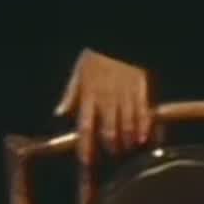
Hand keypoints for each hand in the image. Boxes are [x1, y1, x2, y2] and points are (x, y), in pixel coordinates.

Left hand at [55, 48, 150, 162]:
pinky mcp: (141, 88)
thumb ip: (70, 94)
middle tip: (114, 154)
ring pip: (127, 125)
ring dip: (127, 141)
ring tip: (128, 148)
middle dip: (112, 147)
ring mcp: (125, 94)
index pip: (85, 127)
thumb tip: (59, 113)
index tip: (87, 162)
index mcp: (89, 95)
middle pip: (109, 131)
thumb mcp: (79, 71)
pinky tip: (144, 138)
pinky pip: (144, 112)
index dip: (86, 147)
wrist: (118, 41)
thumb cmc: (97, 56)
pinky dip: (144, 128)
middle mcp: (106, 98)